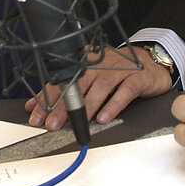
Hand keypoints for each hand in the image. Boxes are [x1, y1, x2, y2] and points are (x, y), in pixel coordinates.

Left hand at [25, 46, 174, 129]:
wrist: (151, 61)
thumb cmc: (118, 72)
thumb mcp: (90, 79)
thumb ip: (63, 91)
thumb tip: (33, 106)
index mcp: (86, 62)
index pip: (62, 79)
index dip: (47, 98)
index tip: (36, 116)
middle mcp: (101, 64)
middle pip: (79, 83)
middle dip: (64, 104)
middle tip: (52, 123)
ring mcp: (120, 69)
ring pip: (102, 86)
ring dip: (88, 106)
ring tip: (79, 122)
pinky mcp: (138, 77)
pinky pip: (125, 91)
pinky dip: (114, 104)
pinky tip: (104, 117)